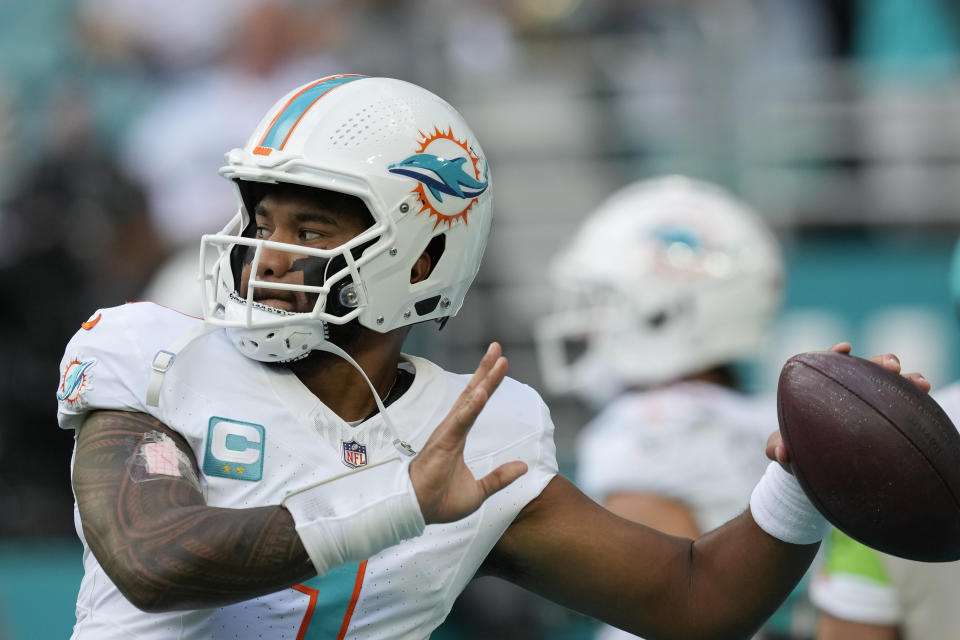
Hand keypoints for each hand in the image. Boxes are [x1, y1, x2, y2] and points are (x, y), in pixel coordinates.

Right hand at [409, 342, 527, 523]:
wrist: (415, 512)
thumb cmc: (438, 501)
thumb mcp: (478, 491)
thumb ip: (499, 478)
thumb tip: (523, 467)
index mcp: (457, 436)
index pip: (476, 403)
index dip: (488, 382)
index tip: (499, 363)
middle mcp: (452, 429)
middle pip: (472, 392)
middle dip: (485, 369)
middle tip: (497, 347)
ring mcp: (447, 434)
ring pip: (469, 400)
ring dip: (484, 379)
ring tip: (497, 360)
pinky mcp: (443, 443)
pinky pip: (460, 421)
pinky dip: (472, 406)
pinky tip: (483, 391)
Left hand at [765, 342, 930, 470]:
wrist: (816, 468)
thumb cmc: (796, 450)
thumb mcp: (782, 450)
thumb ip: (775, 447)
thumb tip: (781, 453)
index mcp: (819, 390)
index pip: (827, 365)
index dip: (835, 354)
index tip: (845, 348)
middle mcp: (846, 391)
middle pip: (864, 370)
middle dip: (879, 363)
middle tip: (892, 366)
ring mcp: (868, 403)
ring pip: (888, 384)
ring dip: (904, 380)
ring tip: (919, 382)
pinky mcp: (884, 417)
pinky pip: (901, 404)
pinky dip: (913, 397)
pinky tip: (924, 394)